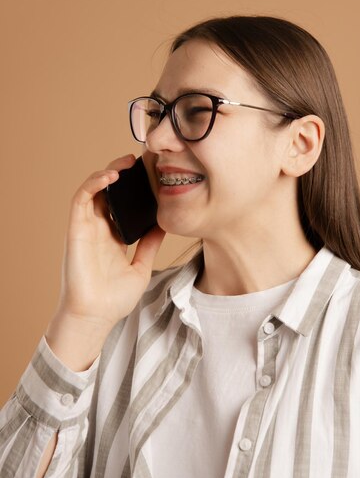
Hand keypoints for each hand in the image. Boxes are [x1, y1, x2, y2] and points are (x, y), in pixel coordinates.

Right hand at [52, 154, 164, 332]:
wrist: (96, 316)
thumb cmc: (114, 299)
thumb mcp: (141, 266)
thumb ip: (150, 245)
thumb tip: (164, 224)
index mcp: (113, 236)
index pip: (121, 203)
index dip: (132, 187)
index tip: (150, 174)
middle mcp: (99, 229)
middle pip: (107, 192)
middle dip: (121, 173)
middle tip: (139, 160)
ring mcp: (86, 228)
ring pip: (92, 190)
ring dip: (107, 172)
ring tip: (126, 163)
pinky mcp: (76, 229)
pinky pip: (81, 199)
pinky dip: (93, 183)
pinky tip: (110, 176)